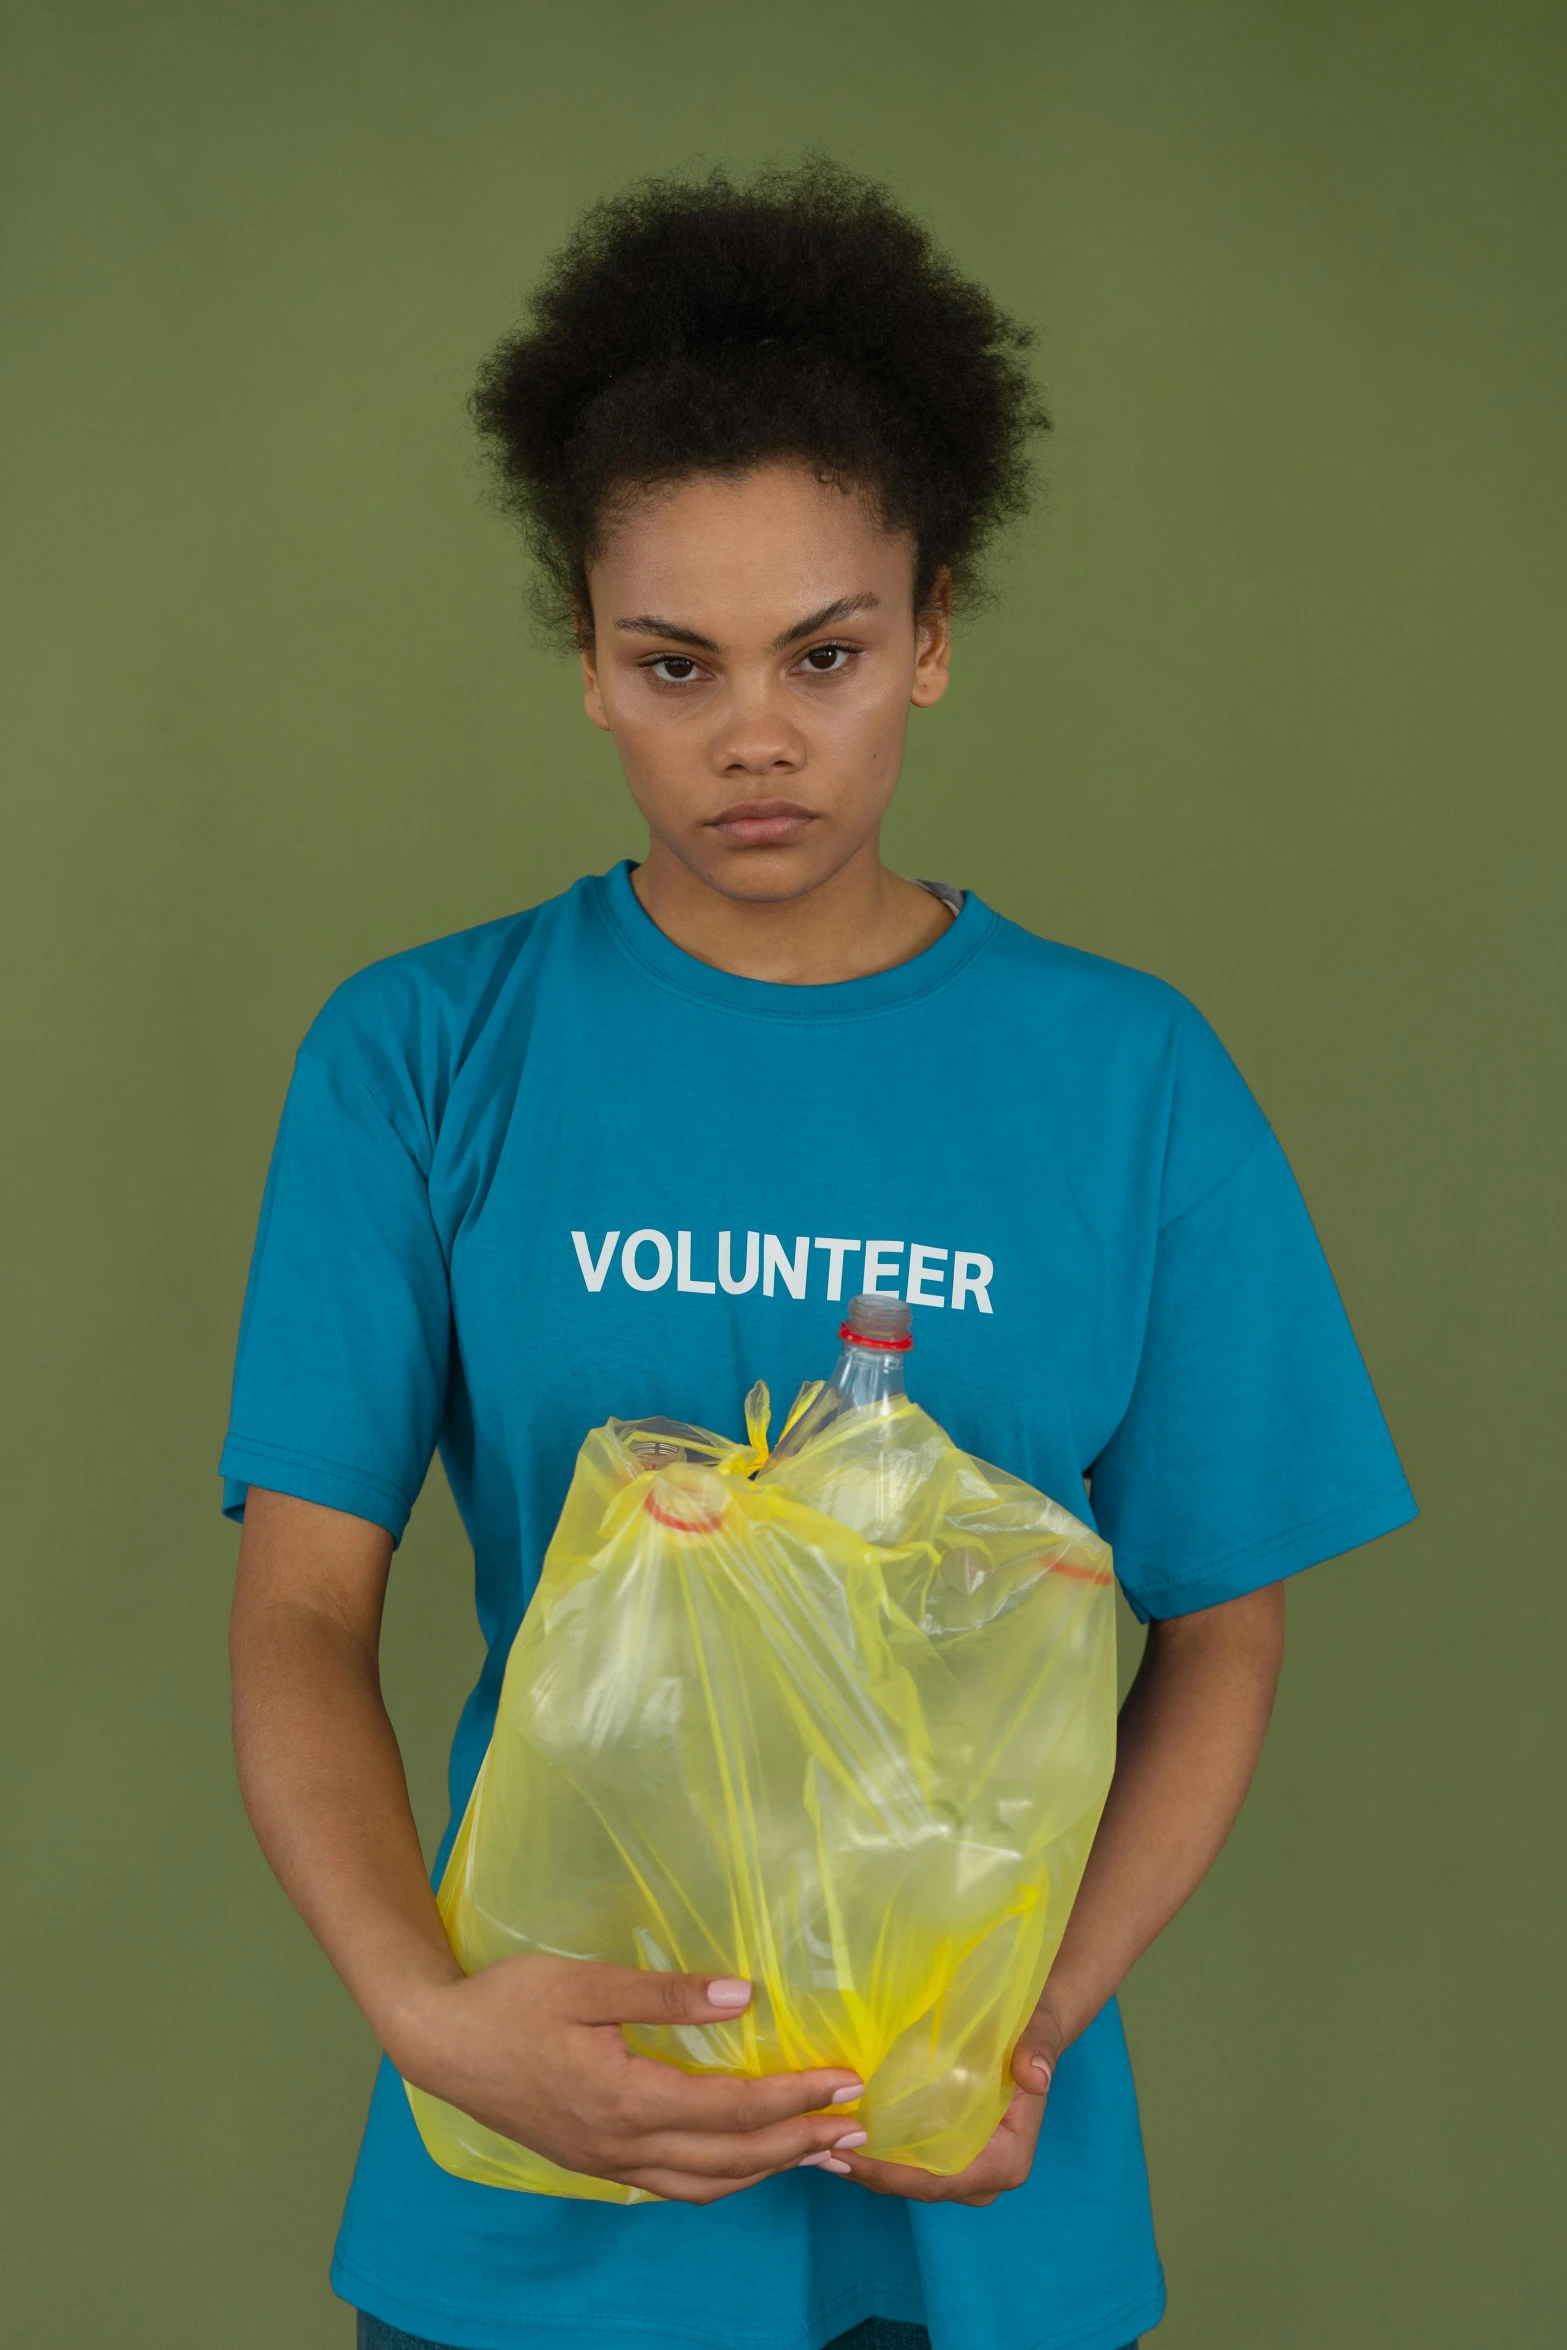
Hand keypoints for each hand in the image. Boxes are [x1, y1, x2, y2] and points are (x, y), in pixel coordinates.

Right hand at [391, 1955, 866, 2204]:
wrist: (439, 2043)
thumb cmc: (509, 2002)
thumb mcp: (587, 1983)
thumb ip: (666, 1994)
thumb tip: (743, 1998)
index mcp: (627, 2100)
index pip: (733, 2110)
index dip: (796, 2098)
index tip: (846, 2081)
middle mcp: (624, 2145)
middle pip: (732, 2159)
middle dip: (801, 2144)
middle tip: (858, 2127)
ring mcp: (609, 2161)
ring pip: (708, 2183)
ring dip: (770, 2169)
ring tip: (822, 2152)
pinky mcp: (597, 2160)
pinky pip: (678, 2183)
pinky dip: (727, 2175)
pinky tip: (748, 2159)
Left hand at [829, 1992, 1066, 2205]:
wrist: (1035, 2024)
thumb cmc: (1031, 2028)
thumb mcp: (1035, 2031)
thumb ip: (1035, 2051)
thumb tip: (1034, 2075)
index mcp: (1007, 2160)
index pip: (941, 2180)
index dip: (890, 2174)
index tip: (845, 2155)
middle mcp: (986, 2175)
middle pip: (919, 2186)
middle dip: (869, 2172)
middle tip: (817, 2149)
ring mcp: (967, 2168)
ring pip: (910, 2178)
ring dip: (867, 2165)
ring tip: (816, 2143)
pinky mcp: (951, 2152)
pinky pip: (910, 2163)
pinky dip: (877, 2153)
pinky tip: (838, 2133)